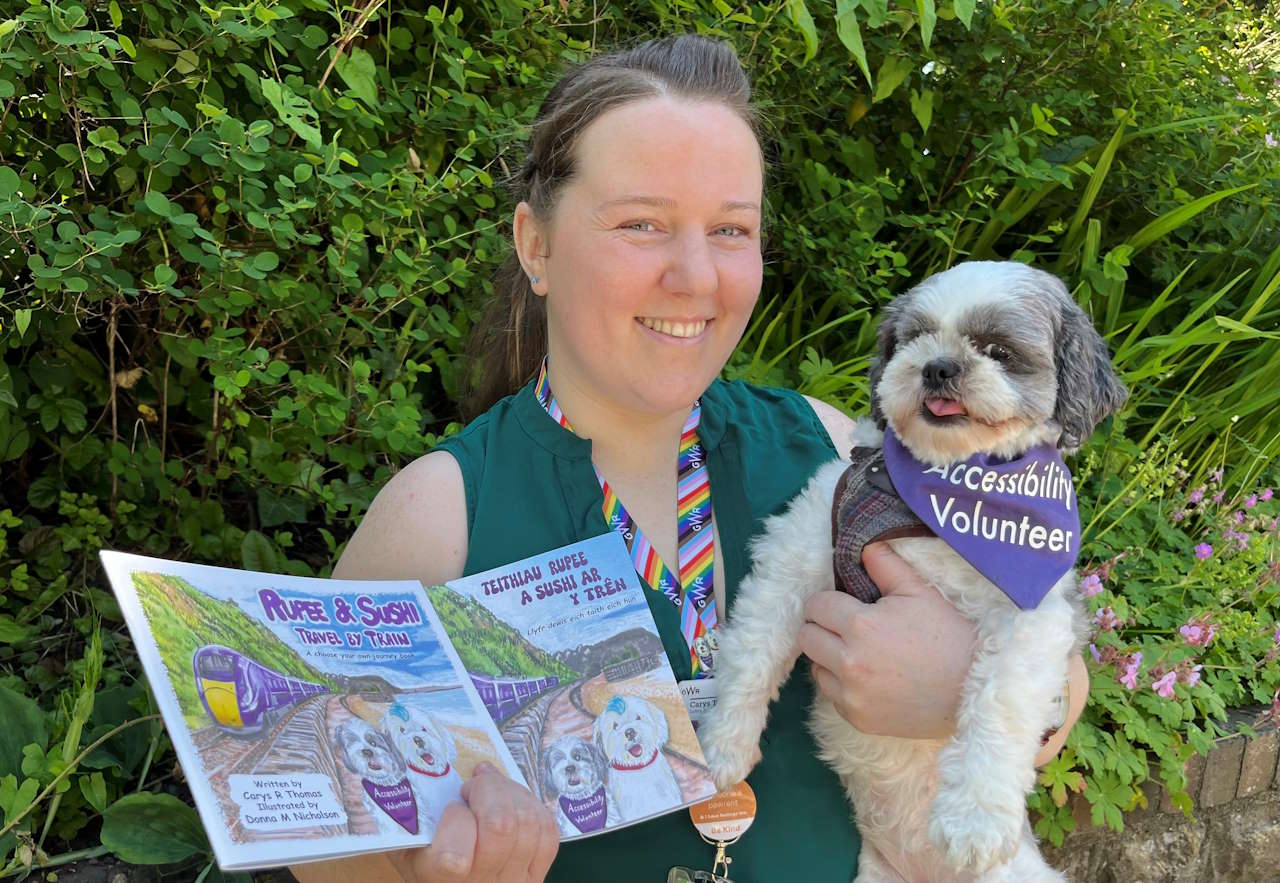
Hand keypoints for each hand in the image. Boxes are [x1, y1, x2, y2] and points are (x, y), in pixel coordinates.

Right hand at [389, 763, 558, 882]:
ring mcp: (513, 882)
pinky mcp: (536, 875)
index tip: (452, 806)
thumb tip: (455, 772)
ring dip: (511, 792)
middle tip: (472, 787)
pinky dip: (532, 806)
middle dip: (488, 789)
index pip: (454, 856)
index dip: (455, 816)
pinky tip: (513, 802)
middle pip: (501, 825)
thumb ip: (419, 814)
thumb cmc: (427, 861)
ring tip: (492, 791)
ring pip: (527, 822)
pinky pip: (547, 832)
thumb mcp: (408, 844)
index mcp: (439, 879)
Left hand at [798, 542, 975, 738]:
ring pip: (815, 668)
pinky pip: (833, 696)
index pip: (815, 606)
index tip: (844, 604)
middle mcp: (848, 662)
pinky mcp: (858, 719)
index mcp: (860, 625)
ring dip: (829, 658)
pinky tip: (870, 679)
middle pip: (807, 637)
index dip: (828, 601)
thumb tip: (863, 545)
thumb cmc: (949, 637)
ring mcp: (851, 695)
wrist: (975, 692)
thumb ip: (885, 565)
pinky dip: (843, 686)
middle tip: (847, 627)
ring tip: (860, 654)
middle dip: (822, 627)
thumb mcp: (919, 592)